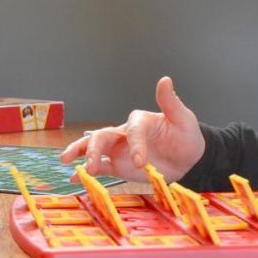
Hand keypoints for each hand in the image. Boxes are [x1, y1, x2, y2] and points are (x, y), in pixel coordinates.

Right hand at [59, 76, 205, 182]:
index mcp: (139, 121)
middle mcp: (124, 134)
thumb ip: (170, 102)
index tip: (140, 162)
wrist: (188, 160)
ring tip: (68, 163)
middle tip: (90, 165)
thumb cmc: (185, 135)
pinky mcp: (120, 166)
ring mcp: (120, 150)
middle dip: (93, 149)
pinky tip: (74, 178)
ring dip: (82, 154)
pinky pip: (102, 168)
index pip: (132, 130)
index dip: (134, 145)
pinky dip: (87, 173)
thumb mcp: (182, 118)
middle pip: (102, 137)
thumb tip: (165, 80)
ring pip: (95, 149)